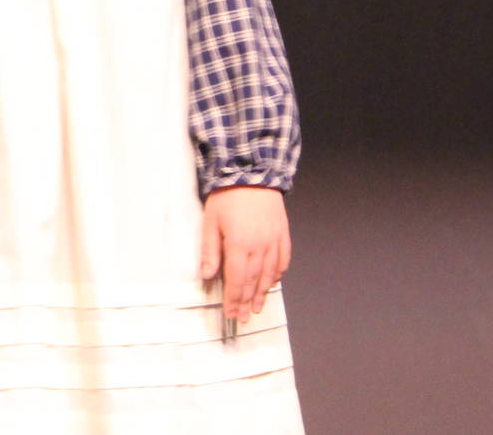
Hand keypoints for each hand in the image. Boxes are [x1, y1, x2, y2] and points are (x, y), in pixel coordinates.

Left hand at [200, 186, 289, 322]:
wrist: (252, 174)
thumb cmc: (227, 197)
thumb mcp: (210, 222)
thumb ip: (210, 251)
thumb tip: (208, 275)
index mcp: (240, 245)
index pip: (237, 280)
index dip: (234, 299)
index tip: (232, 313)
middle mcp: (260, 247)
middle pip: (254, 282)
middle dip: (248, 302)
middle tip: (244, 318)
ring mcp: (274, 242)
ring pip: (270, 275)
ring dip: (263, 293)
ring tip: (257, 307)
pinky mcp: (283, 235)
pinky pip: (283, 261)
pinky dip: (277, 275)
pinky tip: (272, 283)